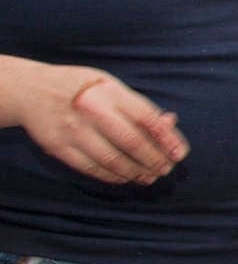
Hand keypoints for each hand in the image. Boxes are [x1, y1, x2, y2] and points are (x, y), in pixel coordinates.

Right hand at [2, 59, 187, 184]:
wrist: (32, 91)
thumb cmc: (81, 87)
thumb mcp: (111, 86)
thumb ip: (139, 106)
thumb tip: (171, 123)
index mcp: (108, 92)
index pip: (146, 118)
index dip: (167, 139)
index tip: (180, 154)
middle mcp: (91, 111)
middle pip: (132, 142)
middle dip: (154, 160)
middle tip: (166, 168)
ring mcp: (73, 131)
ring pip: (113, 160)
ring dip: (137, 172)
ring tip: (150, 176)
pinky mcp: (59, 148)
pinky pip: (92, 168)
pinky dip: (113, 176)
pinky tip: (126, 177)